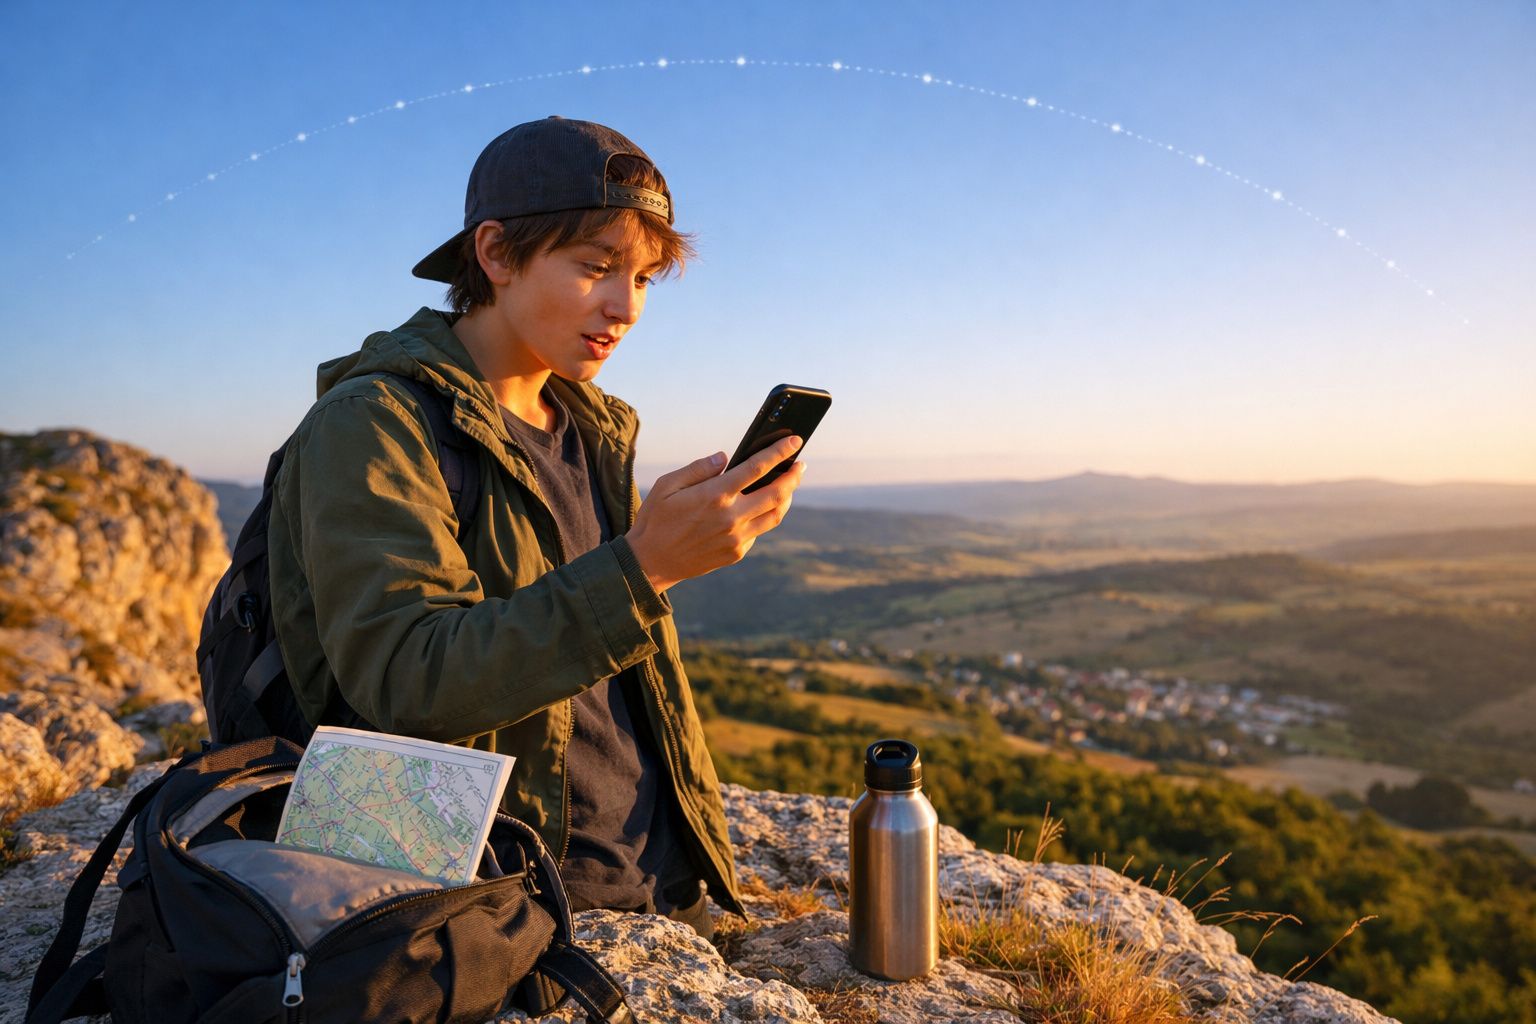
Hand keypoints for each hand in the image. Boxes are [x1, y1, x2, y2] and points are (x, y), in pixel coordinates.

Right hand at [625, 435, 805, 593]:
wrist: (651, 563)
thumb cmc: (656, 519)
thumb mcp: (667, 486)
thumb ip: (698, 469)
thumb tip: (725, 457)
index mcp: (714, 495)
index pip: (757, 467)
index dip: (779, 452)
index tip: (794, 440)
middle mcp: (731, 517)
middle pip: (777, 493)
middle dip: (794, 475)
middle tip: (801, 465)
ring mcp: (736, 538)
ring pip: (775, 515)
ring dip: (787, 497)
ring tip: (789, 485)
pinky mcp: (737, 553)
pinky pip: (759, 531)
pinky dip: (765, 516)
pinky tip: (762, 507)